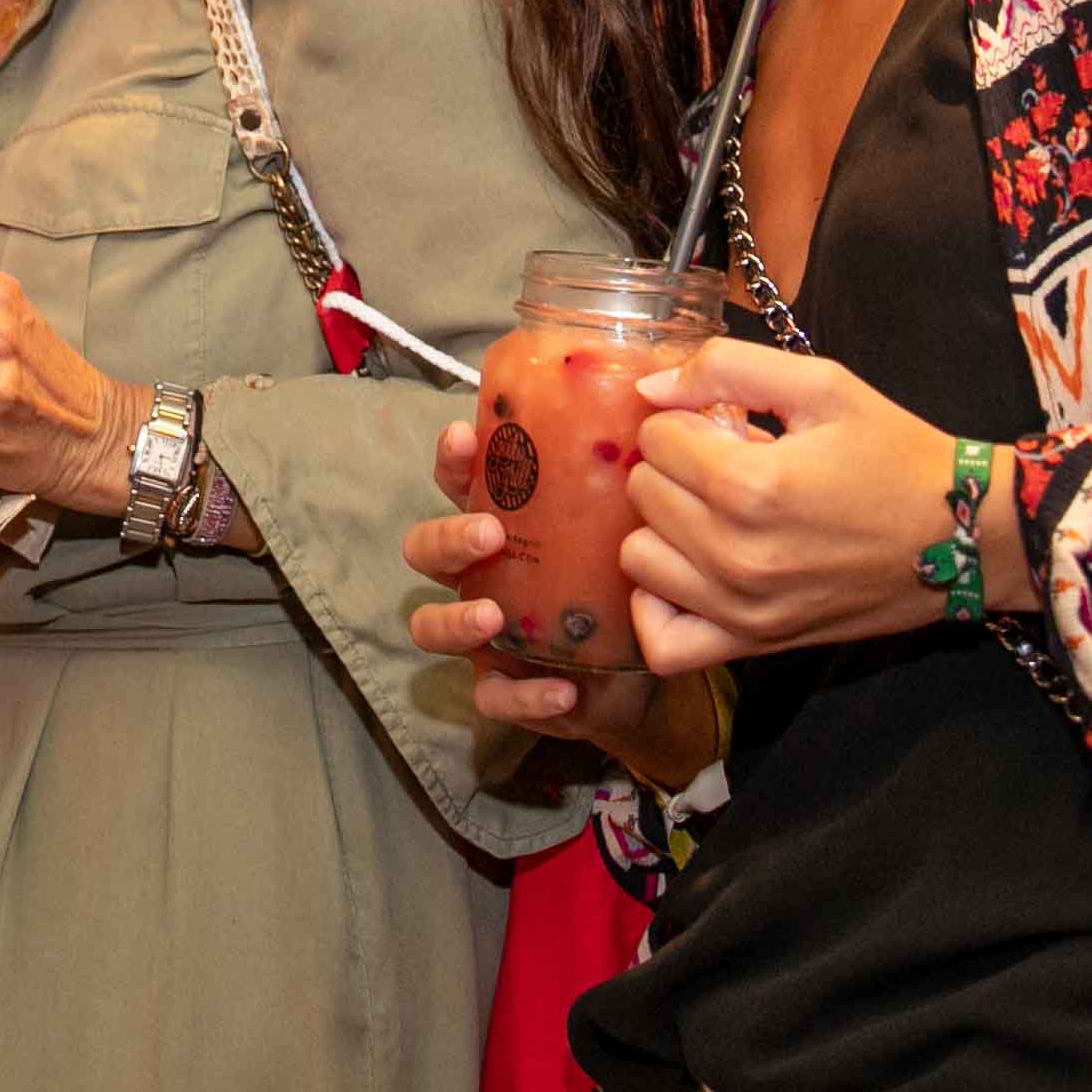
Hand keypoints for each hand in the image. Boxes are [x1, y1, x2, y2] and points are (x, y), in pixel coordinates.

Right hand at [403, 418, 727, 782]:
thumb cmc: (632, 576)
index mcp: (507, 522)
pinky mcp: (506, 687)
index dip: (451, 459)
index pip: (459, 481)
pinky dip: (523, 696)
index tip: (462, 437)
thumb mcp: (634, 522)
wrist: (652, 666)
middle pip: (425, 548)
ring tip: (493, 617)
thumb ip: (638, 472)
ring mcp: (485, 633)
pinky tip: (561, 690)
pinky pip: (492, 697)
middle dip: (448, 537)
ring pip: (429, 623)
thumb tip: (666, 394)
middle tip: (490, 533)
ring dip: (455, 618)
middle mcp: (483, 574)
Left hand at [618, 339, 1027, 676]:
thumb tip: (651, 387)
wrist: (963, 536)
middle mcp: (735, 555)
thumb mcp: (823, 385)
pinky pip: (663, 641)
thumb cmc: (896, 454)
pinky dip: (660, 607)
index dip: (689, 419)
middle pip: (643, 493)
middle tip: (731, 465)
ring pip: (638, 558)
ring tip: (713, 514)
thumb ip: (727, 367)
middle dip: (677, 467)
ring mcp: (741, 609)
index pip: (655, 437)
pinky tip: (690, 574)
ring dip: (665, 528)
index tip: (730, 426)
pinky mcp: (754, 644)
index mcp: (751, 484)